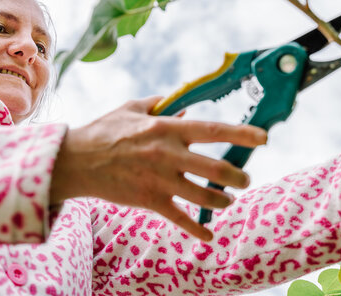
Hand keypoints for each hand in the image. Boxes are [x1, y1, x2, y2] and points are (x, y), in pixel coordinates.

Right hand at [50, 96, 266, 240]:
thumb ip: (160, 105)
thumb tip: (184, 107)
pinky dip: (198, 229)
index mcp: (167, 128)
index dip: (242, 134)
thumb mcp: (132, 108)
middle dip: (239, 176)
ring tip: (228, 201)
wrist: (77, 160)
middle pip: (217, 169)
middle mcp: (169, 154)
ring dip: (223, 201)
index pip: (214, 130)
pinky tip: (209, 235)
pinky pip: (180, 218)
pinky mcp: (150, 200)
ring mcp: (160, 179)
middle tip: (244, 179)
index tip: (263, 138)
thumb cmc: (104, 131)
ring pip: (204, 196)